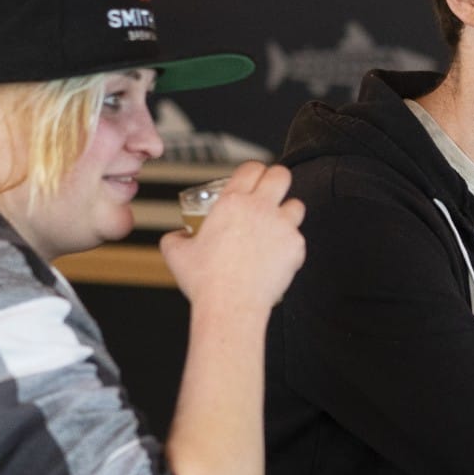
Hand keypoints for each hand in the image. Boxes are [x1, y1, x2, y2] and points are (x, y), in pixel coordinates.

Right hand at [162, 162, 304, 311]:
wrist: (231, 306)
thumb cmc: (206, 281)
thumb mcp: (175, 253)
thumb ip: (175, 237)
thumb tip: (178, 235)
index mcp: (232, 203)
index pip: (251, 168)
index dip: (253, 171)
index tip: (253, 179)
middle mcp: (260, 209)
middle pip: (281, 175)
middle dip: (276, 180)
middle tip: (271, 192)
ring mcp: (282, 227)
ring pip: (297, 205)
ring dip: (287, 212)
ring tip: (275, 225)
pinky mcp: (296, 247)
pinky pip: (298, 237)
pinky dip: (289, 244)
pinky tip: (275, 256)